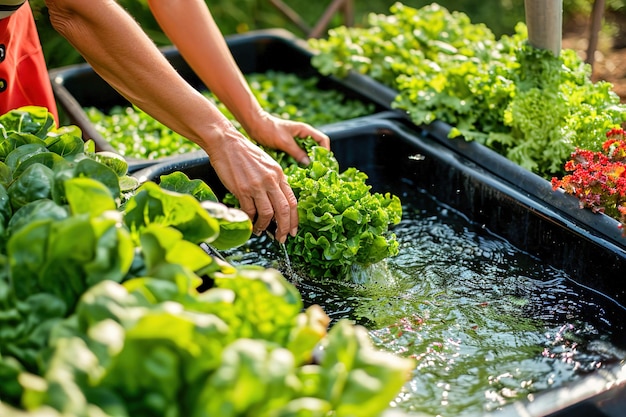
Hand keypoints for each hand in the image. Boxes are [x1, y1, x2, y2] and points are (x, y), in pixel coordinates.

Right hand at [205, 122, 297, 243]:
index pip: (292, 201)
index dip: (294, 219)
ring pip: (267, 213)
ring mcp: (257, 185)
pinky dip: (250, 220)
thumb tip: (278, 201)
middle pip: (283, 210)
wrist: (226, 143)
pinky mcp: (242, 189)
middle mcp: (271, 180)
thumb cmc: (245, 154)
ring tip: (262, 230)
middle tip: (282, 238)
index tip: (293, 230)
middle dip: (284, 228)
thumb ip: (275, 181)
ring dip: (265, 226)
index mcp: (279, 174)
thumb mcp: (267, 164)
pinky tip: (250, 222)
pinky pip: (249, 211)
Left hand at [243, 111, 330, 164]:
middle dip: (317, 159)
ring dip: (308, 162)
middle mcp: (302, 136)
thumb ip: (297, 152)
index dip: (325, 151)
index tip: (323, 163)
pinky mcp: (289, 147)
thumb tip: (309, 163)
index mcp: (305, 130)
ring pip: (307, 153)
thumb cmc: (269, 129)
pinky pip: (298, 156)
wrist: (254, 125)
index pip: (323, 140)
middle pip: (317, 148)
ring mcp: (296, 141)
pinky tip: (297, 170)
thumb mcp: (284, 142)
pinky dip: (299, 162)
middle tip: (316, 171)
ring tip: (308, 173)